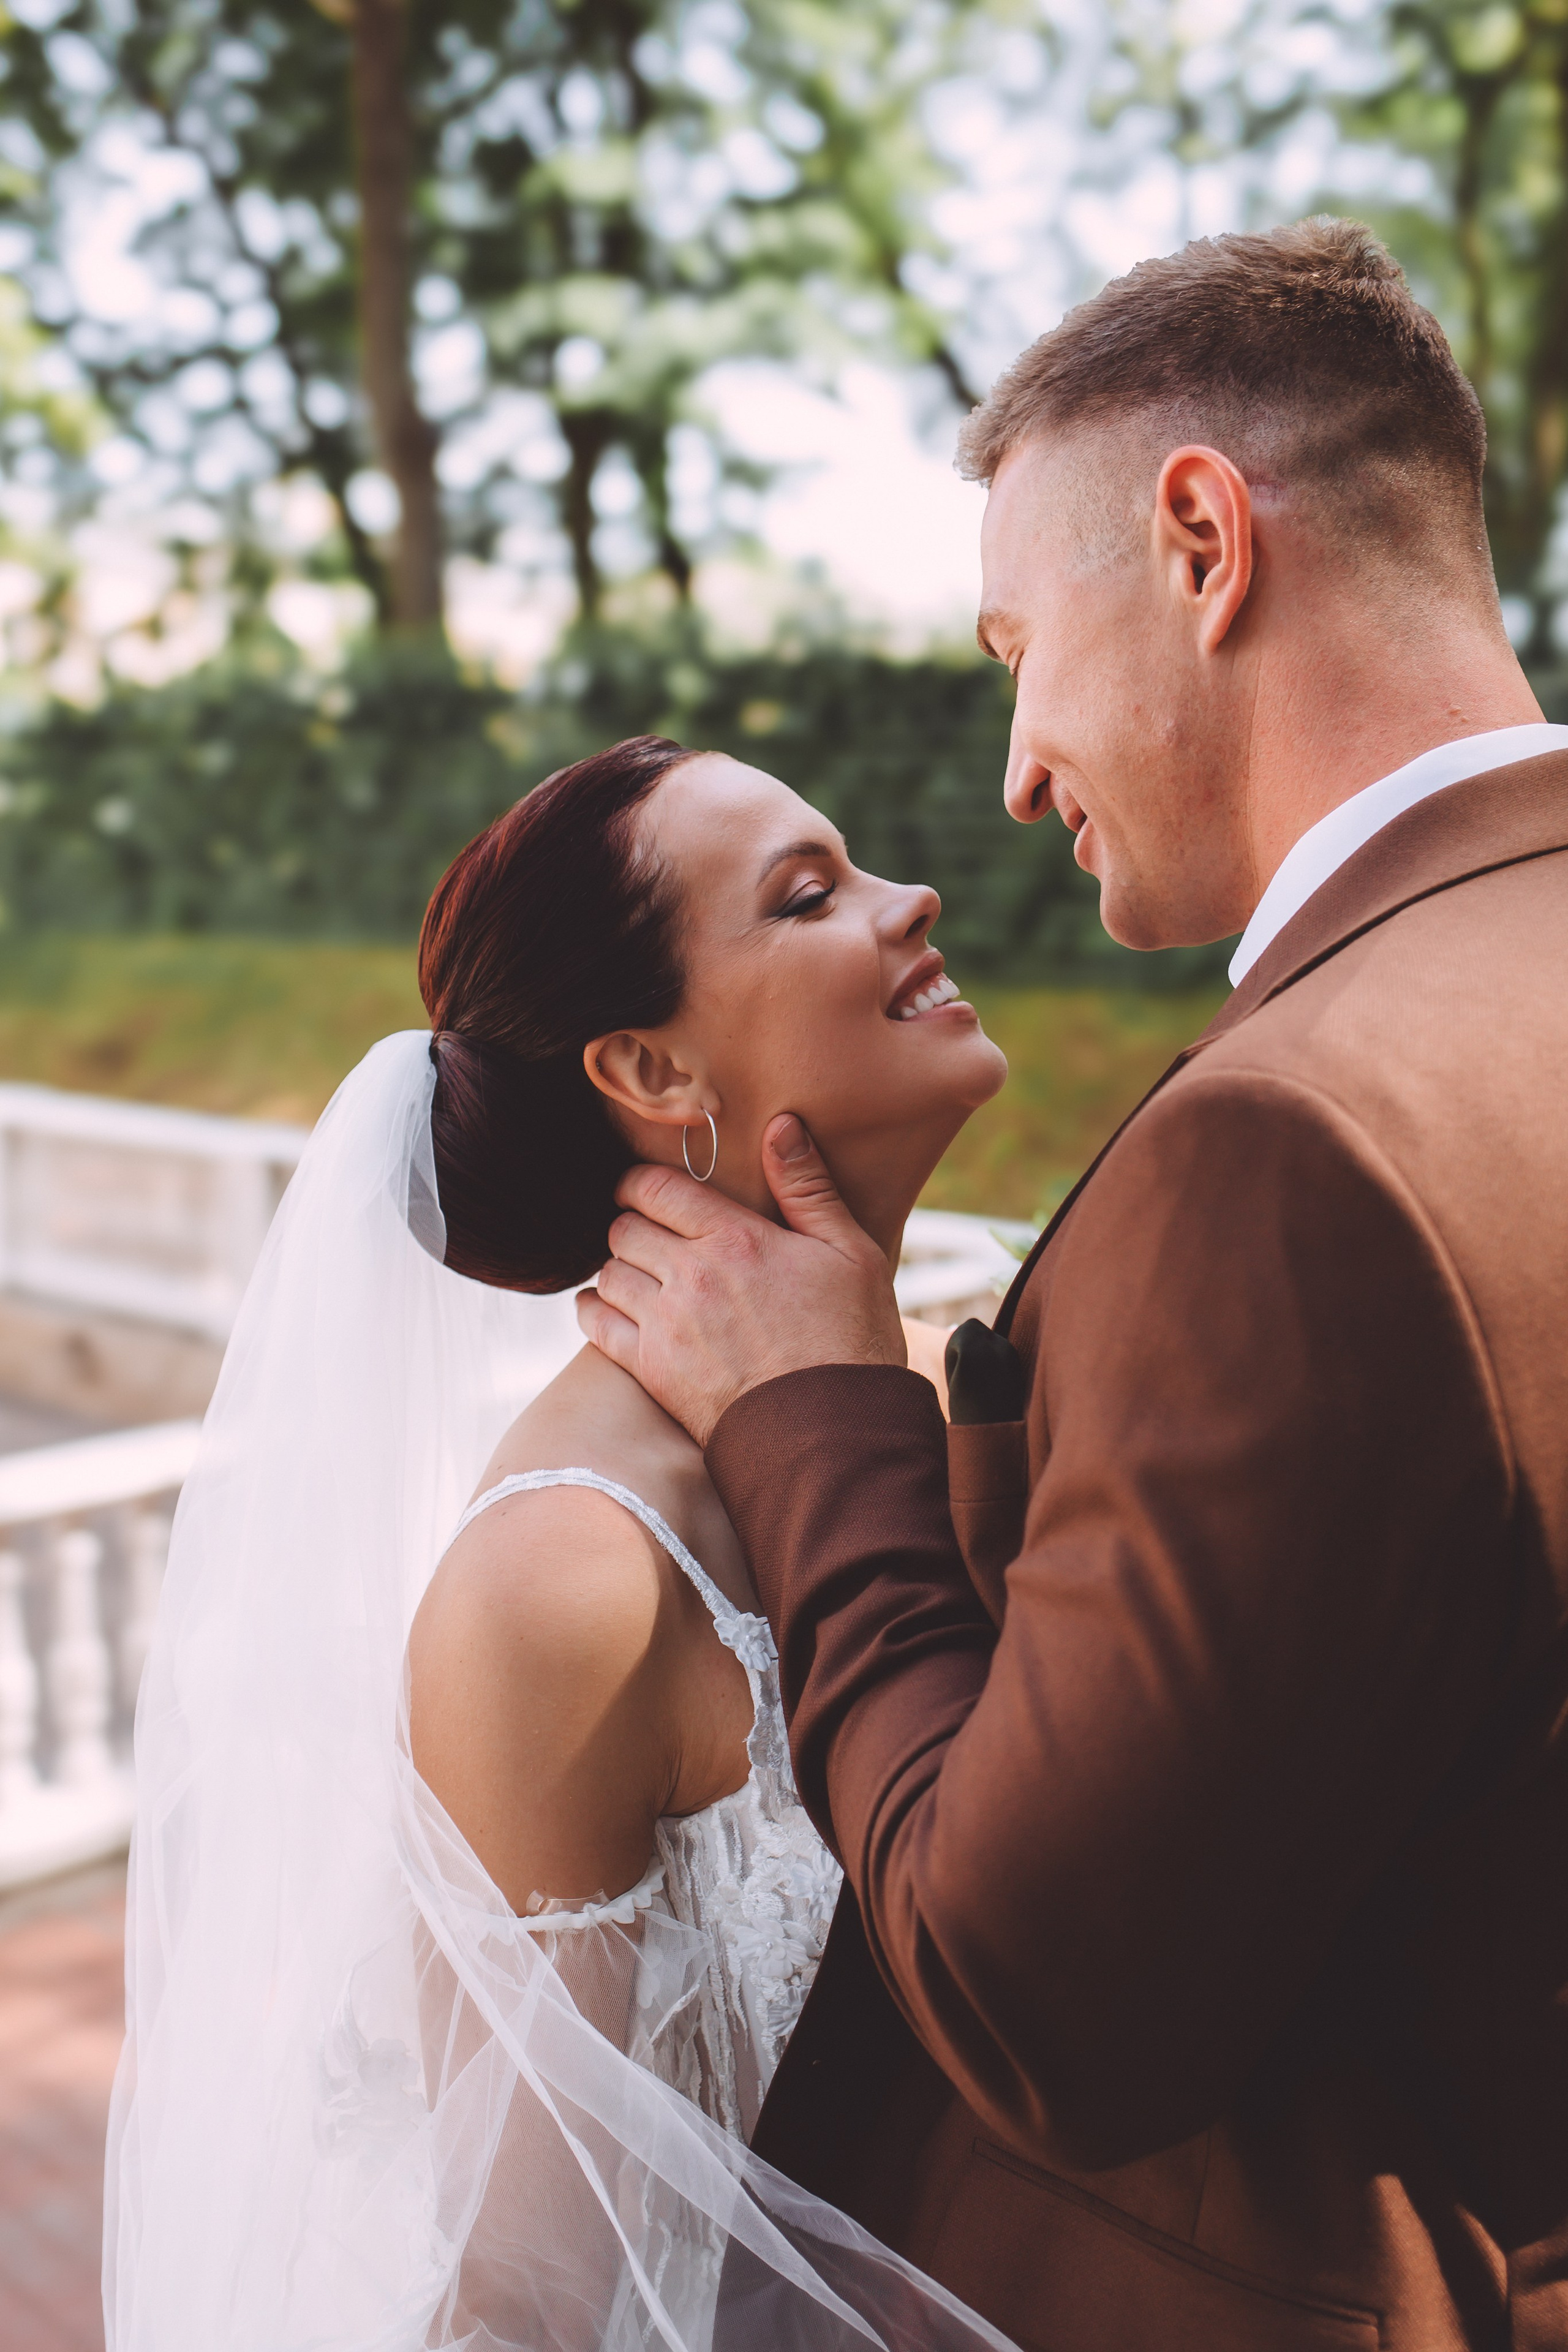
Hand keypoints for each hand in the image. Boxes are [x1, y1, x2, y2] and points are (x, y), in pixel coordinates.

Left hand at [576, 1114, 905, 1444]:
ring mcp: (666, 1324)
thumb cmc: (851, 1340)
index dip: (642, 1184)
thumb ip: (808, 1187)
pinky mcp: (652, 1369)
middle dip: (632, 1224)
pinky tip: (611, 1307)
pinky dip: (595, 1310)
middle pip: (624, 1228)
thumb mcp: (850, 1252)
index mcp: (736, 1239)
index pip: (655, 1188)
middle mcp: (691, 1275)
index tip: (646, 1192)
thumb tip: (780, 1126)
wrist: (833, 1432)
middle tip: (649, 1234)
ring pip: (608, 1273)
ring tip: (639, 1274)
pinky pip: (596, 1325)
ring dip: (619, 1268)